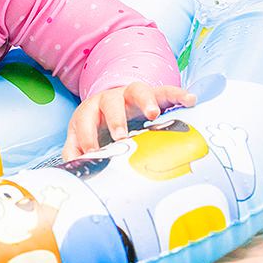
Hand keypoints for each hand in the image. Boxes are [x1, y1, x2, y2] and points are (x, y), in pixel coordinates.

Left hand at [62, 82, 194, 160]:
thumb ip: (75, 151)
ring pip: (137, 90)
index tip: (92, 152)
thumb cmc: (98, 127)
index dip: (87, 135)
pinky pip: (166, 91)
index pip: (84, 119)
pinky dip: (178, 94)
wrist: (115, 105)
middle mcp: (110, 99)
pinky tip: (191, 99)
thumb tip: (72, 172)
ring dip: (145, 101)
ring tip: (153, 114)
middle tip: (120, 136)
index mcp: (90, 110)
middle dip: (115, 119)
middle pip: (110, 103)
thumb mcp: (82, 136)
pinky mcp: (154, 94)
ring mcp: (132, 95)